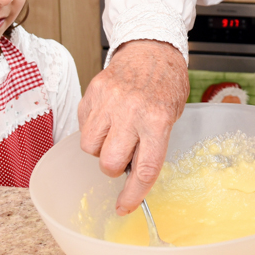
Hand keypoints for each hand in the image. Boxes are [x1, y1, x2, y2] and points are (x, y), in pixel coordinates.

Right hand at [79, 39, 189, 214]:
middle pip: (110, 163)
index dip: (132, 195)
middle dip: (115, 167)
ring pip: (90, 147)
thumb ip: (153, 143)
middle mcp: (131, 112)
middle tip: (124, 155)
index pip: (143, 170)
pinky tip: (106, 118)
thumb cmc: (165, 83)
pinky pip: (83, 125)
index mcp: (157, 120)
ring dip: (100, 149)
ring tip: (114, 134)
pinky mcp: (93, 92)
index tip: (124, 207)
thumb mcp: (172, 115)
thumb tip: (134, 173)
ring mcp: (109, 101)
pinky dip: (93, 128)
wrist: (151, 48)